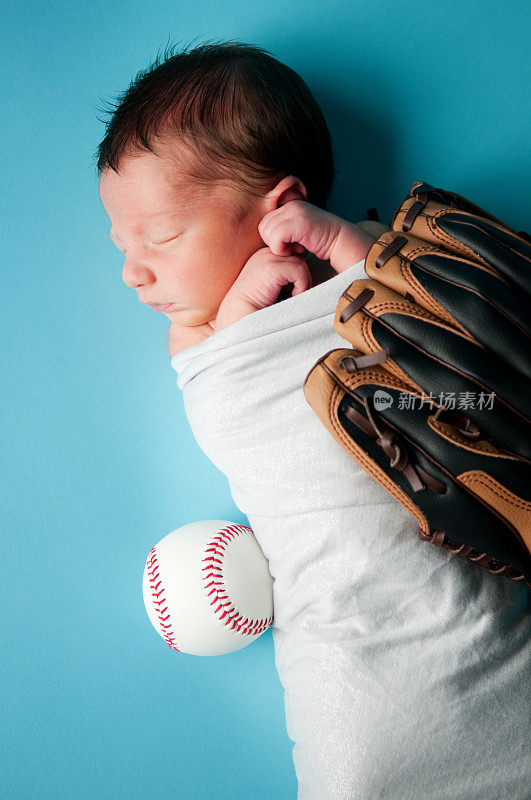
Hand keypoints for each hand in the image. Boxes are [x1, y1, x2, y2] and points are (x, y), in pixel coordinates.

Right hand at [214, 246, 311, 331]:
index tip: (295, 290)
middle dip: (302, 277)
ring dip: (302, 283)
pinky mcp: (271, 267)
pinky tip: (289, 298)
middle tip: (294, 295)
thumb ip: (289, 278)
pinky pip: (300, 271)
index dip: (299, 272)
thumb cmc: (258, 309)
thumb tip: (314, 277)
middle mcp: (266, 252)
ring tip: (291, 298)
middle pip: (300, 257)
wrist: (239, 318)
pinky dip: (301, 287)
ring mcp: (268, 258)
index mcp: (265, 256)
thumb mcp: (276, 288)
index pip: (294, 254)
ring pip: (302, 263)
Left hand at [258, 200, 376, 272]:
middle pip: (263, 227)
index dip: (274, 238)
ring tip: (297, 248)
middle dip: (274, 242)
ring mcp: (294, 211)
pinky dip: (282, 249)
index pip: (265, 223)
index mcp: (288, 205)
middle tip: (293, 247)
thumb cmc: (318, 241)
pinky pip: (275, 237)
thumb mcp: (297, 231)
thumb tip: (263, 235)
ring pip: (268, 232)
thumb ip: (282, 229)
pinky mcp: (299, 221)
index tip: (290, 244)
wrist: (341, 241)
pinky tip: (298, 250)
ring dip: (280, 246)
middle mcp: (290, 204)